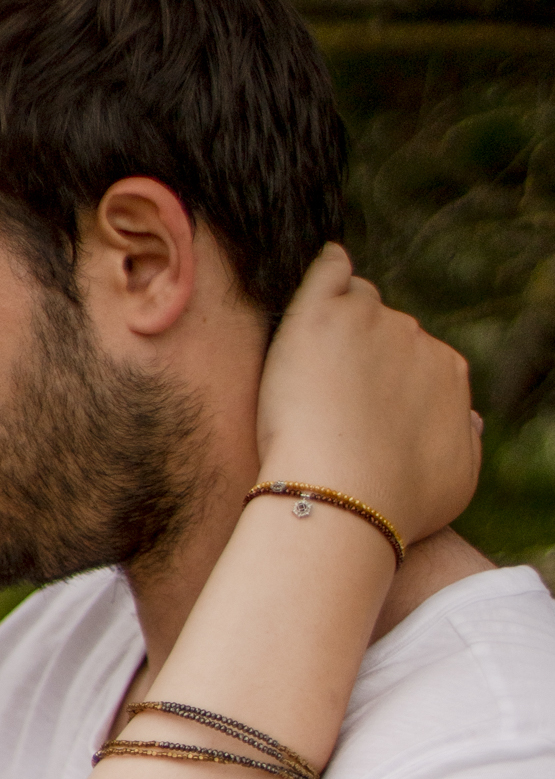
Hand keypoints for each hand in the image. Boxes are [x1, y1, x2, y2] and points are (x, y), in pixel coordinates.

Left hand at [256, 244, 479, 545]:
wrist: (344, 499)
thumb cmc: (397, 506)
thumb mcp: (457, 483)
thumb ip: (465, 443)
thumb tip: (469, 418)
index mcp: (448, 373)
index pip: (415, 357)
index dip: (383, 382)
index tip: (358, 411)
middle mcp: (417, 338)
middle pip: (384, 329)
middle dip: (360, 356)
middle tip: (327, 402)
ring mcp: (371, 322)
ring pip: (354, 302)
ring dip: (337, 325)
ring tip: (309, 370)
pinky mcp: (325, 316)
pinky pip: (329, 274)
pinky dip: (328, 272)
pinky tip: (324, 276)